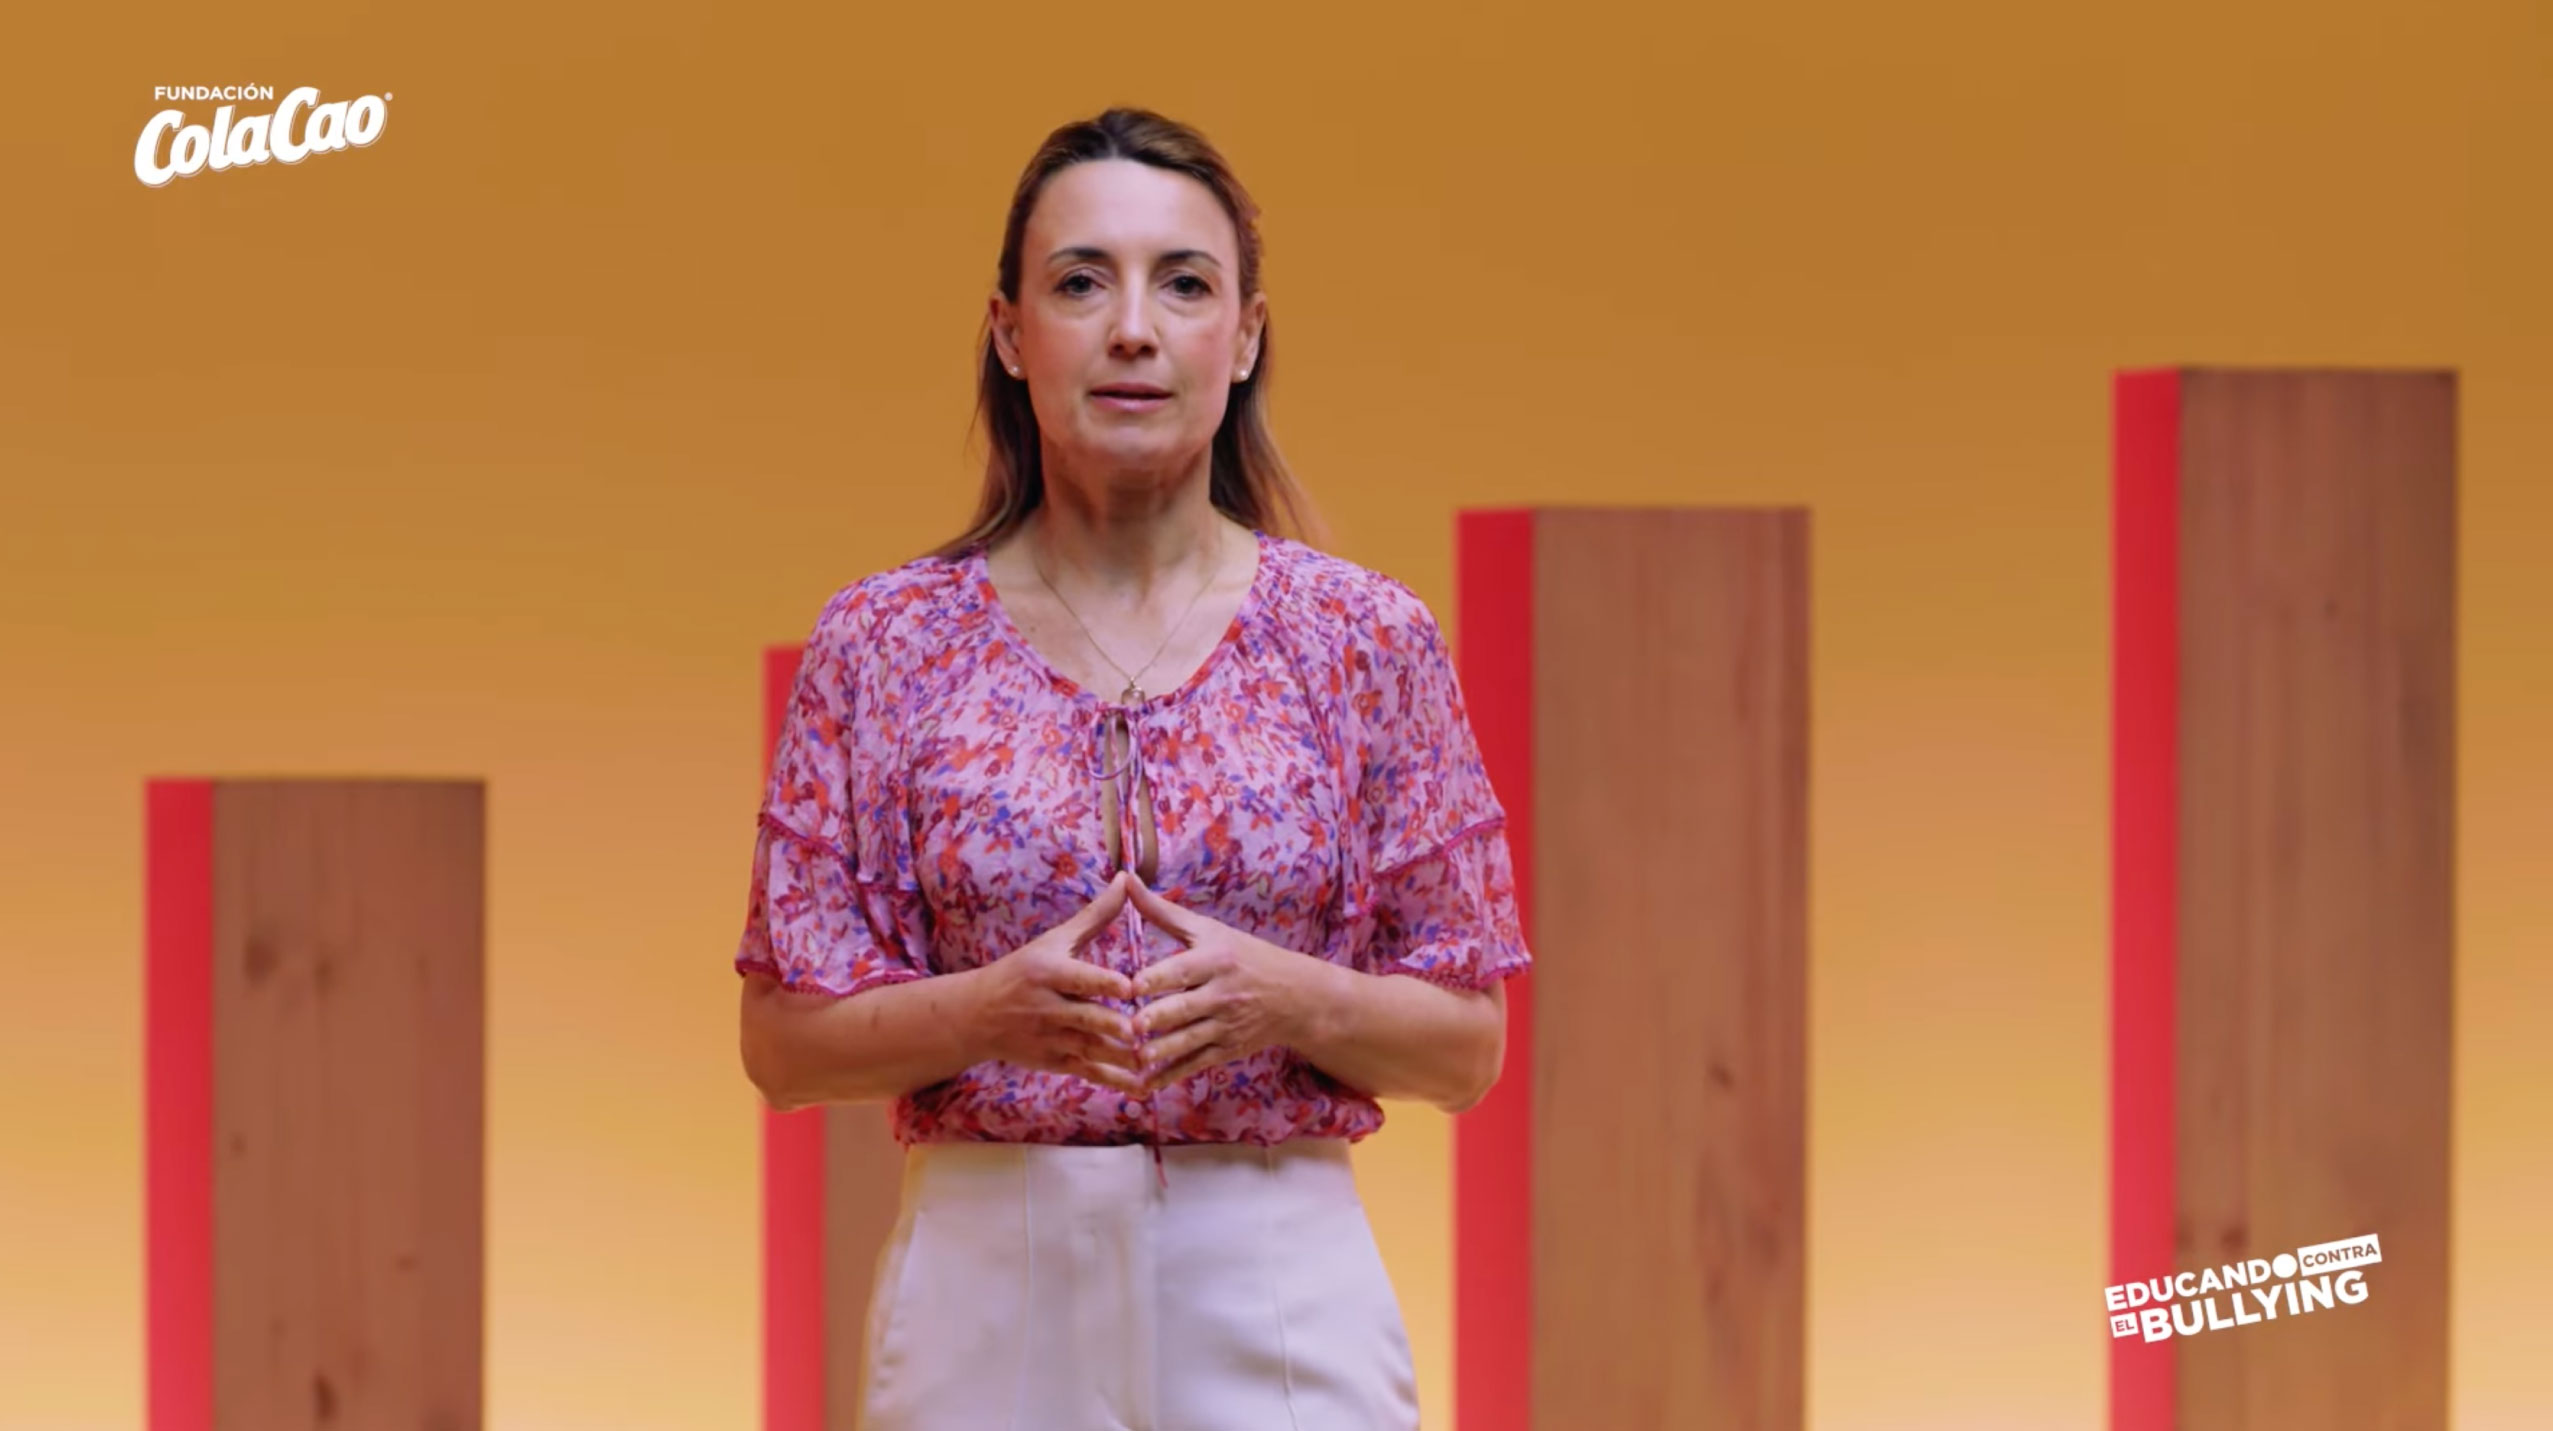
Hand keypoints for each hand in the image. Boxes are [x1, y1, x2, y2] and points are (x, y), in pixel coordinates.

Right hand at [971, 869, 1147, 1093]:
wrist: (977, 1016)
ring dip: (1120, 1057)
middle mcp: (1047, 1007)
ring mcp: (1050, 1039)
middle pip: (1084, 1018)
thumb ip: (1096, 915)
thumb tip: (1126, 878)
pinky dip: (1116, 1081)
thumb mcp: (1055, 940)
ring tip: (1152, 1060)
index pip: (1078, 978)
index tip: (1129, 987)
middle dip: (1111, 1025)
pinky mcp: (1055, 1063)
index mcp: (1048, 973)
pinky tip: (1144, 1086)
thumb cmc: (1023, 970)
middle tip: (1141, 1028)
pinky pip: (1089, 1072)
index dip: (1102, 983)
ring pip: (1089, 1049)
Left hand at [1126, 876, 1335, 1092]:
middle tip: (1131, 1026)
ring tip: (1137, 1056)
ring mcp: (1225, 1025)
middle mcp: (1222, 994)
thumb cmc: (1243, 955)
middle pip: (1184, 1008)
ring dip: (1162, 1051)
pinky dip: (1171, 1075)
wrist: (1294, 996)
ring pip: (1189, 1041)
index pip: (1182, 970)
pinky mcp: (1226, 1050)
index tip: (1132, 985)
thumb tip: (1126, 880)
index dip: (1157, 978)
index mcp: (1215, 960)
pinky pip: (1195, 1064)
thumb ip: (1163, 912)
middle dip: (1158, 1019)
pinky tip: (1146, 1083)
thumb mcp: (1209, 930)